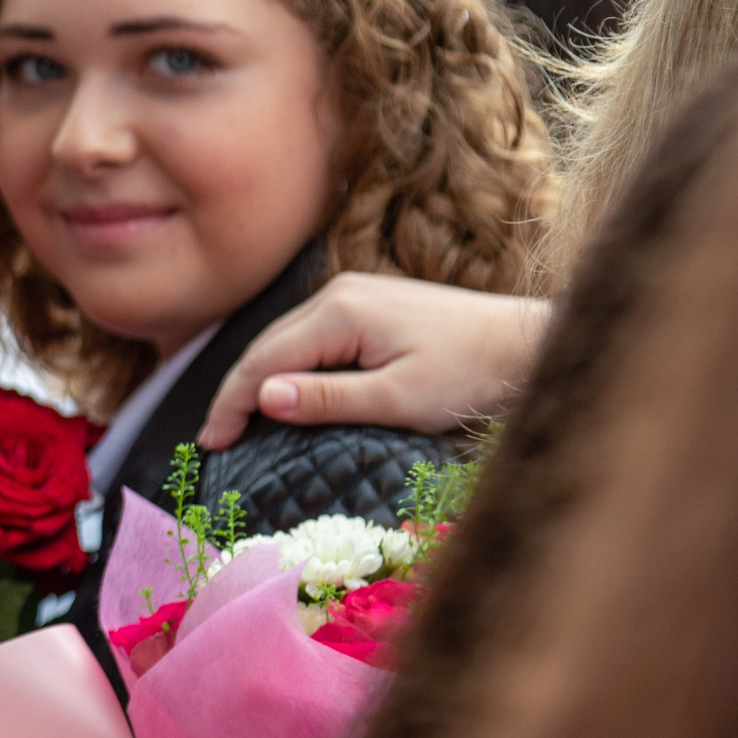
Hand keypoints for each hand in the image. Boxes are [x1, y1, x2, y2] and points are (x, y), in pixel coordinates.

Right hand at [197, 274, 550, 450]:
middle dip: (237, 391)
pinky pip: (310, 336)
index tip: (211, 443)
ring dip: (259, 378)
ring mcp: (354, 294)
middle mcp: (339, 293)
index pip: (264, 361)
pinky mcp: (369, 303)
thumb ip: (328, 398)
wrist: (526, 343)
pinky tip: (282, 390)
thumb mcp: (398, 398)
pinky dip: (287, 365)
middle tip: (216, 439)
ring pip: (286, 340)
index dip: (231, 403)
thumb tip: (263, 396)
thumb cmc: (470, 376)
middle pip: (267, 346)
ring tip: (239, 420)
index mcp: (340, 312)